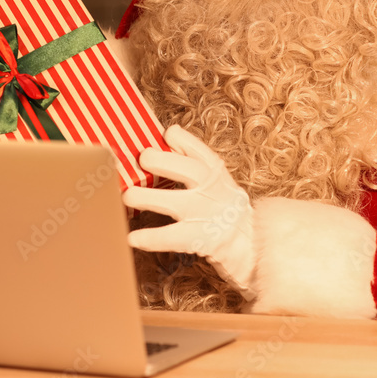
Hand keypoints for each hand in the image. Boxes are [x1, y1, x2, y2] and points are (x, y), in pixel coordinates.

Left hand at [122, 125, 255, 298]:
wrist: (248, 240)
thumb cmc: (221, 204)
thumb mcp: (214, 178)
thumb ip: (189, 162)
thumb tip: (158, 142)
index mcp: (212, 169)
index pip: (194, 146)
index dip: (176, 139)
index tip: (161, 137)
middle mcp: (209, 188)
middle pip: (188, 169)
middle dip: (161, 161)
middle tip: (141, 160)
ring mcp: (203, 214)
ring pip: (174, 203)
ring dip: (146, 198)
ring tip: (128, 197)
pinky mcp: (198, 238)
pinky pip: (170, 237)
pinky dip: (150, 238)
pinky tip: (132, 237)